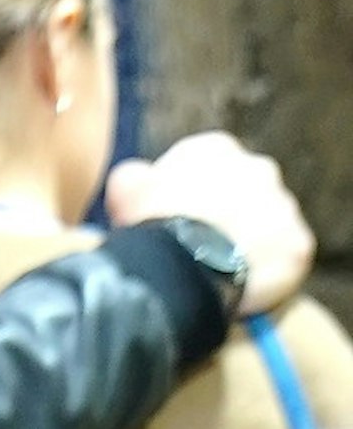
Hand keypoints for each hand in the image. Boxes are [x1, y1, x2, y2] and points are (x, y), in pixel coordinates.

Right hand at [109, 133, 318, 315]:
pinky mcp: (300, 245)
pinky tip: (250, 281)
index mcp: (219, 147)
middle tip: (211, 239)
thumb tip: (143, 177)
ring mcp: (285, 207)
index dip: (198, 190)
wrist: (184, 267)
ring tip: (230, 265)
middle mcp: (259, 169)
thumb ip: (140, 175)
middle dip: (235, 209)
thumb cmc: (152, 221)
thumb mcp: (127, 187)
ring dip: (257, 238)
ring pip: (272, 223)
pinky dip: (274, 268)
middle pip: (249, 190)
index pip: (214, 164)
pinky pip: (288, 256)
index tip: (185, 213)